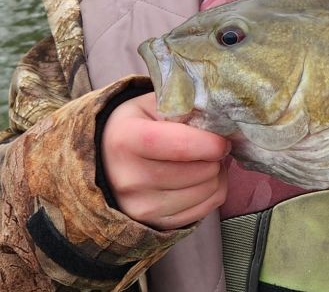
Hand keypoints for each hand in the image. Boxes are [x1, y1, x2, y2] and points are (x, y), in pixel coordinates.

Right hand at [100, 91, 231, 229]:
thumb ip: (184, 106)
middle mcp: (130, 179)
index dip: (211, 142)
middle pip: (200, 170)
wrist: (106, 160)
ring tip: (203, 160)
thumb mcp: (152, 104)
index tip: (222, 138)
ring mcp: (141, 207)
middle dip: (215, 156)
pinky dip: (212, 191)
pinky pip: (206, 209)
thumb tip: (221, 121)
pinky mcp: (155, 223)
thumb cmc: (135, 125)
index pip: (182, 146)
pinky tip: (200, 178)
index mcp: (127, 140)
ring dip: (216, 173)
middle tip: (210, 146)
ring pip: (208, 190)